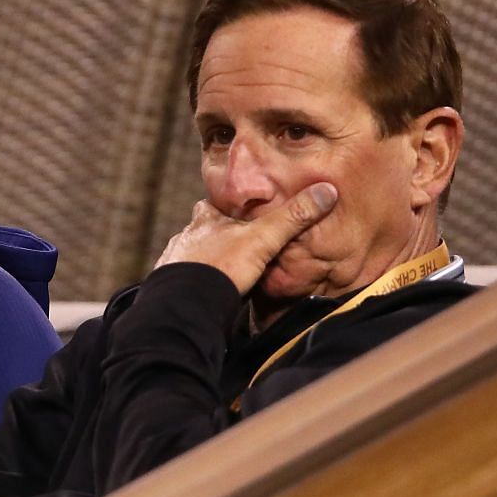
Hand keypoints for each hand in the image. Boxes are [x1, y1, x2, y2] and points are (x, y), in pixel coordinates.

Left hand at [154, 182, 338, 295]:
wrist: (187, 304)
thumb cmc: (222, 266)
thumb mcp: (263, 239)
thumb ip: (292, 218)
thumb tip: (326, 192)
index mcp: (205, 221)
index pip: (213, 204)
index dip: (226, 207)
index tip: (239, 210)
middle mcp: (185, 238)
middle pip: (202, 231)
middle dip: (218, 236)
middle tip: (237, 243)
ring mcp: (174, 262)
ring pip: (193, 255)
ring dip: (207, 261)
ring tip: (226, 269)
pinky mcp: (170, 287)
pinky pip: (185, 281)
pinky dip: (197, 283)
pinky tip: (208, 290)